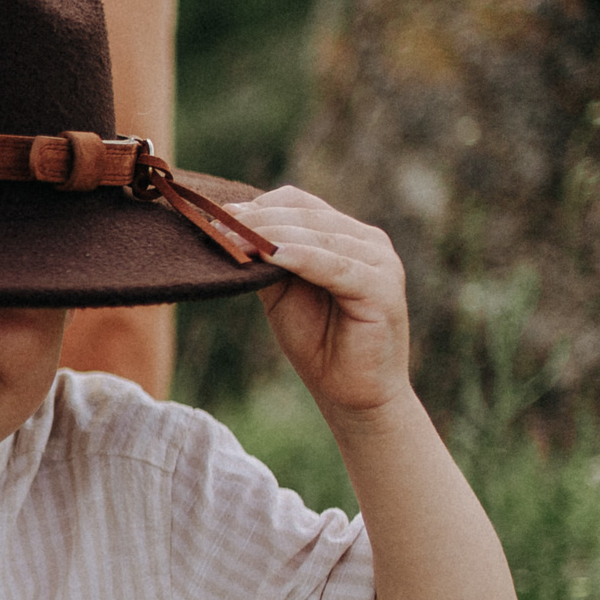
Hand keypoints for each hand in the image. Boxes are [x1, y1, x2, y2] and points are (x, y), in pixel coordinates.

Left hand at [229, 185, 410, 420]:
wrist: (353, 395)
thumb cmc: (319, 343)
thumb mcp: (283, 292)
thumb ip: (268, 260)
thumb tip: (230, 226)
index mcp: (348, 236)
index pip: (300, 204)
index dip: (259, 206)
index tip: (218, 214)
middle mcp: (369, 242)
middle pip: (306, 216)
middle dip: (257, 221)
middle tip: (216, 226)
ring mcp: (381, 263)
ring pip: (317, 237)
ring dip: (269, 236)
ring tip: (231, 240)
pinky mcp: (382, 289)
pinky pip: (334, 266)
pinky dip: (300, 257)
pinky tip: (271, 256)